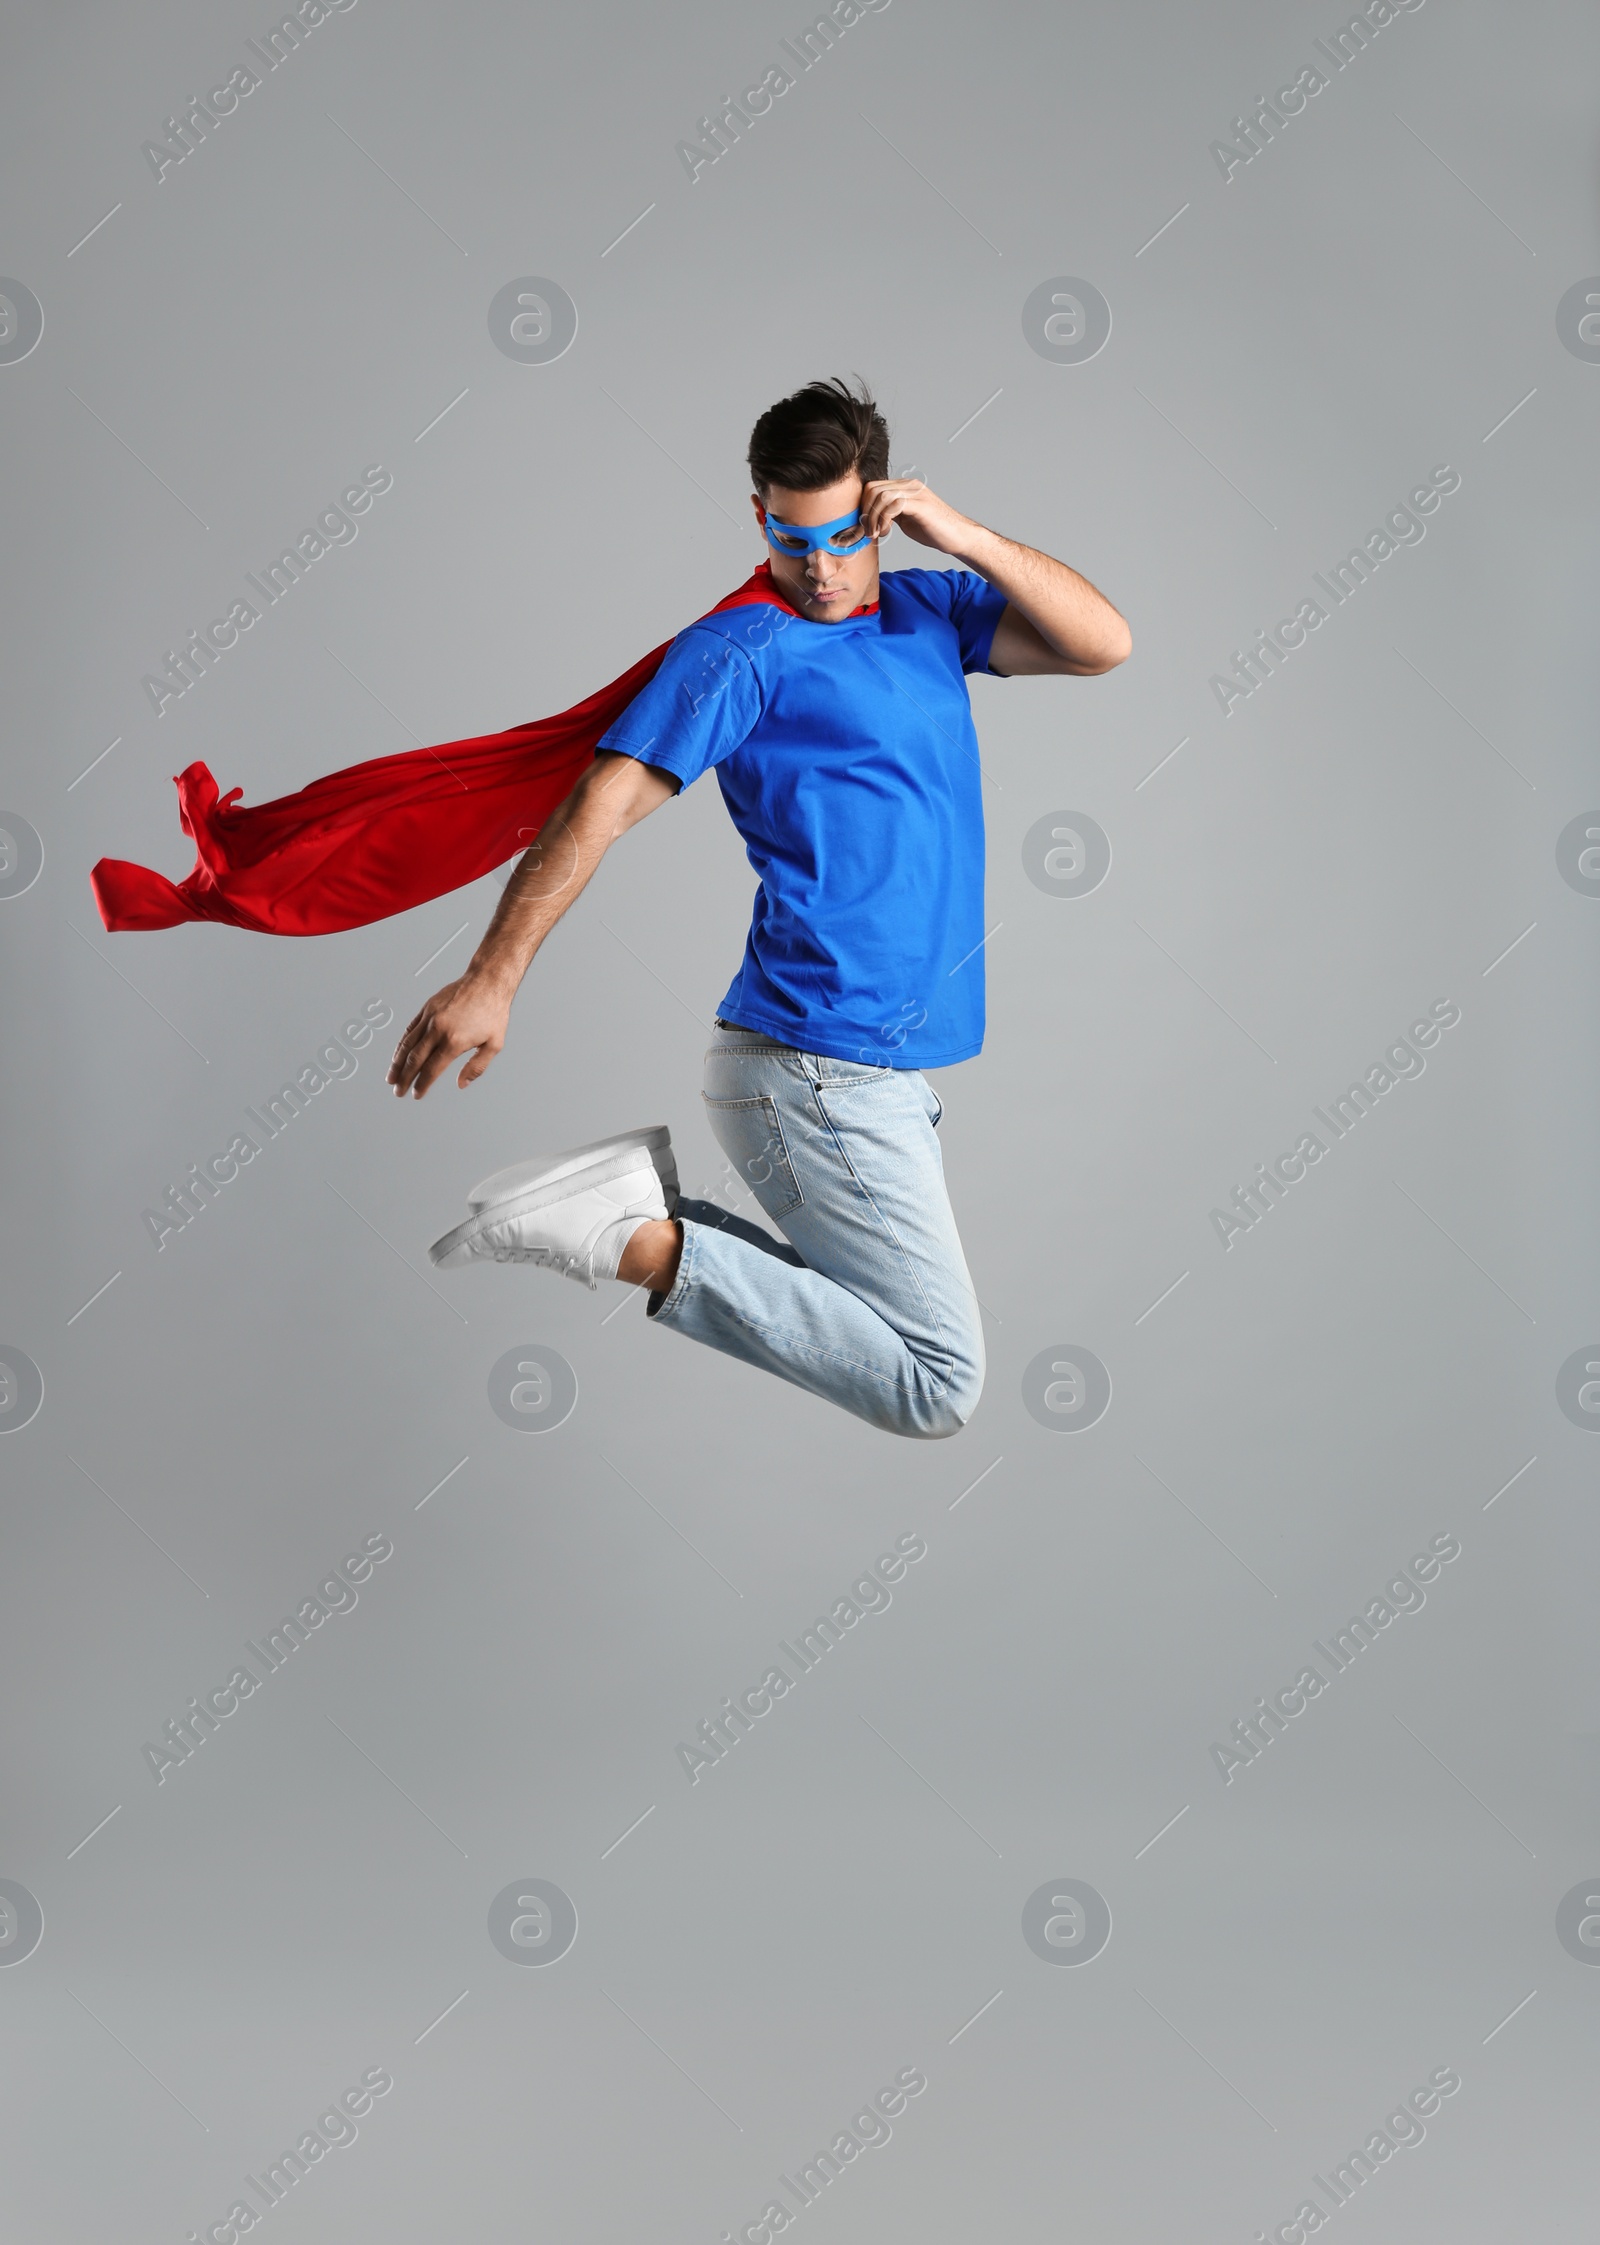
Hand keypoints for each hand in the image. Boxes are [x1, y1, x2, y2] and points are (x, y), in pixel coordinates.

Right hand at [387, 973, 512, 1098]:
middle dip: (404, 1078)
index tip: (417, 1093)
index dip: (422, 1084)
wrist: (488, 981)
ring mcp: (430, 1018)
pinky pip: (410, 1029)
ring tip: (391, 1076)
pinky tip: (397, 1054)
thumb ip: (477, 1067)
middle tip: (398, 1091)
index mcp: (455, 1041)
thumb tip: (462, 1083)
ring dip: (397, 1063)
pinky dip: (401, 1044)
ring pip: (407, 1044)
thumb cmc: (493, 1011)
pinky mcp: (427, 1008)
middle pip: (415, 1060)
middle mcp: (439, 1029)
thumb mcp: (494, 1044)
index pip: (432, 1069)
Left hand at [857, 477, 975, 556]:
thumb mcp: (905, 519)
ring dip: (874, 518)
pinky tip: (887, 532)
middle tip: (870, 532)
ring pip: (881, 496)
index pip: (873, 487)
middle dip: (866, 512)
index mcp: (904, 487)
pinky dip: (884, 520)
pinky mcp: (921, 505)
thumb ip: (890, 513)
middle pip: (873, 488)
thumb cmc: (934, 530)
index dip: (864, 507)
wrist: (958, 536)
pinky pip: (894, 504)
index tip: (867, 527)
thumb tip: (870, 518)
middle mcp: (909, 485)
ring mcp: (916, 493)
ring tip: (879, 534)